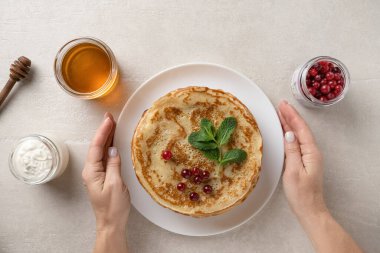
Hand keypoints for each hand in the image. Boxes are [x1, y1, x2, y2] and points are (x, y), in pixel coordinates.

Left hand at [82, 113, 129, 232]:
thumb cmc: (113, 207)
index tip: (109, 120)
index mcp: (92, 171)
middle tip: (109, 117)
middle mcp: (92, 170)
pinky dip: (109, 147)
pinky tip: (113, 141)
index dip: (103, 132)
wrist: (111, 223)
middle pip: (97, 146)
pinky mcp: (103, 176)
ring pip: (100, 151)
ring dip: (106, 137)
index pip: (97, 147)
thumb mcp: (115, 184)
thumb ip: (113, 165)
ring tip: (112, 124)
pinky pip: (105, 157)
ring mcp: (96, 173)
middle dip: (103, 131)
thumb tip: (113, 149)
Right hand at [278, 101, 326, 217]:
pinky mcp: (304, 161)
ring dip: (290, 123)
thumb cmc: (301, 193)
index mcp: (311, 152)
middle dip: (291, 116)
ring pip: (299, 134)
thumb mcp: (293, 171)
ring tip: (282, 113)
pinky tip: (285, 130)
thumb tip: (289, 134)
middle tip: (281, 104)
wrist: (309, 209)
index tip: (283, 105)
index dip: (292, 116)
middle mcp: (312, 152)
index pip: (301, 129)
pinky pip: (297, 142)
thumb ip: (292, 151)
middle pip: (301, 129)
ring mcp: (309, 156)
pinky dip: (290, 133)